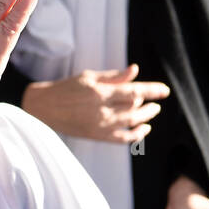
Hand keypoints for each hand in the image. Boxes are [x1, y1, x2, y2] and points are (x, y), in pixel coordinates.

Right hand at [22, 65, 167, 142]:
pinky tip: (143, 129)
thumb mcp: (88, 77)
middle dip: (150, 104)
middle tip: (156, 101)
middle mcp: (101, 109)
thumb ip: (113, 76)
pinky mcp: (96, 136)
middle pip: (136, 107)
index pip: (134, 90)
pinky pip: (123, 138)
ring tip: (151, 111)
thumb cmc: (66, 88)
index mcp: (100, 92)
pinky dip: (136, 135)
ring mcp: (99, 125)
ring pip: (132, 122)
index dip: (152, 90)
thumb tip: (135, 70)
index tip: (165, 90)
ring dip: (146, 117)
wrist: (43, 108)